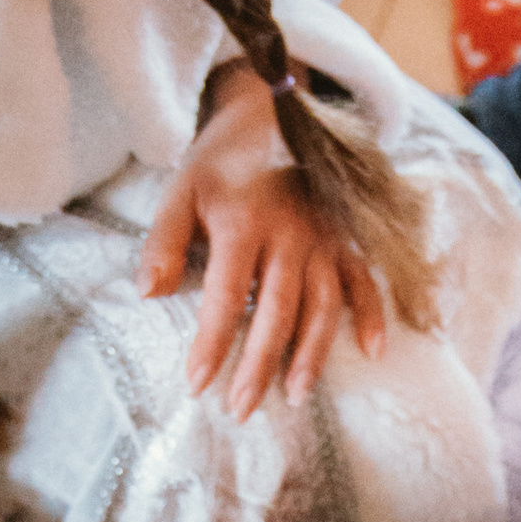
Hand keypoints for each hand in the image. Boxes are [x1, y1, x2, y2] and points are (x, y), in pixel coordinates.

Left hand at [139, 68, 387, 416]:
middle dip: (259, 366)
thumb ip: (163, 242)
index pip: (226, 297)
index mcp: (245, 223)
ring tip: (294, 397)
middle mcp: (290, 234)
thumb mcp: (180, 191)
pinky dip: (372, 316)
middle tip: (242, 410)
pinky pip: (365, 281)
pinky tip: (372, 353)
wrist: (273, 112)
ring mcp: (325, 238)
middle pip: (277, 312)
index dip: (212, 344)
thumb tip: (148, 294)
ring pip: (322, 306)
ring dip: (310, 355)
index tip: (198, 386)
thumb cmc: (220, 163)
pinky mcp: (347, 238)